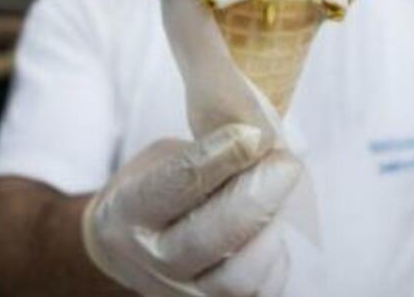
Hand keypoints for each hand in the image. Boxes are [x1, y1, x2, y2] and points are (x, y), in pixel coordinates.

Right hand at [83, 123, 301, 296]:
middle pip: (212, 235)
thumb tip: (260, 138)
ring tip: (280, 199)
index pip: (179, 182)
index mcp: (130, 211)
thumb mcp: (160, 160)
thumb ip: (203, 153)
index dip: (222, 156)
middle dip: (258, 195)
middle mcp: (152, 260)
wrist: (127, 251)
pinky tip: (271, 231)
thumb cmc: (152, 193)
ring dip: (270, 231)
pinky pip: (258, 292)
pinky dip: (274, 261)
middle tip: (286, 163)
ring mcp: (182, 293)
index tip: (254, 133)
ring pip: (238, 275)